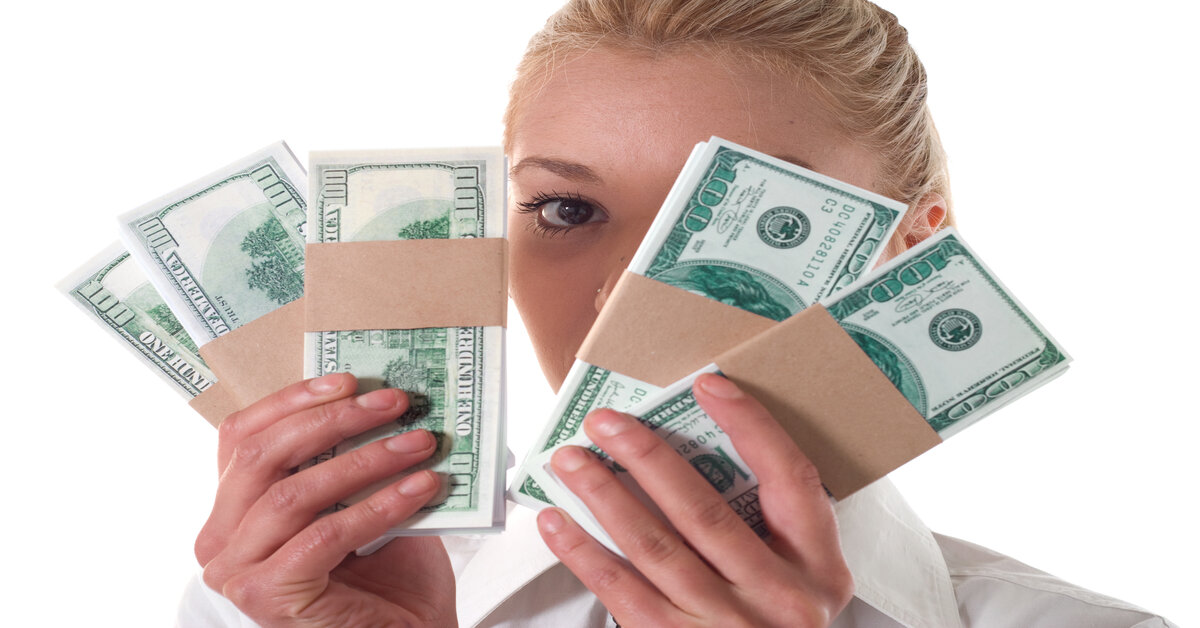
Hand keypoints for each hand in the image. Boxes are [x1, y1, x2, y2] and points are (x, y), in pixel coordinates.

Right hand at [195, 373, 456, 626]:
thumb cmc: (383, 578)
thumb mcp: (360, 504)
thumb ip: (349, 460)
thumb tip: (379, 397)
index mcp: (231, 512)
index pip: (241, 437)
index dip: (291, 400)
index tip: (346, 379)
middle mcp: (220, 542)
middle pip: (262, 457)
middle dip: (333, 420)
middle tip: (394, 403)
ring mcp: (239, 573)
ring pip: (294, 494)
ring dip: (366, 460)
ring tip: (421, 443)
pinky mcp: (271, 596)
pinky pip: (326, 534)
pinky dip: (379, 506)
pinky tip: (421, 488)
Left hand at [537, 373, 852, 627]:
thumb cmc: (774, 626)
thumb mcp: (802, 580)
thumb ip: (771, 528)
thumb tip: (693, 455)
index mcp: (818, 568)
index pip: (791, 480)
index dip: (750, 426)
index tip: (708, 386)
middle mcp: (778, 599)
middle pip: (704, 512)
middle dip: (646, 457)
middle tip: (606, 422)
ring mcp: (726, 626)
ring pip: (655, 547)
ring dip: (604, 496)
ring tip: (570, 462)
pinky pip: (622, 592)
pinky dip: (583, 553)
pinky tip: (559, 523)